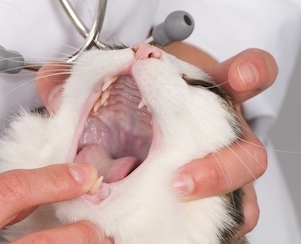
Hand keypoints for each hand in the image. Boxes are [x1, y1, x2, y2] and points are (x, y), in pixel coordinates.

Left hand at [34, 44, 276, 236]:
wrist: (149, 132)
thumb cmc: (144, 104)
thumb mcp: (118, 84)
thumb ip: (85, 80)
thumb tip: (50, 87)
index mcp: (213, 96)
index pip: (250, 74)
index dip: (250, 73)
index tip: (237, 78)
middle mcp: (229, 137)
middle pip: (250, 153)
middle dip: (222, 167)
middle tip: (182, 179)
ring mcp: (225, 174)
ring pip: (242, 194)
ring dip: (211, 202)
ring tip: (175, 202)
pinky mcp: (216, 204)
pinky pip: (222, 221)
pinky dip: (202, 228)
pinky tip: (175, 231)